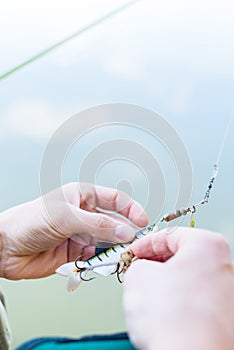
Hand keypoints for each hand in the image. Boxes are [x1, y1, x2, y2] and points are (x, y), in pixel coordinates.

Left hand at [0, 182, 147, 279]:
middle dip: (125, 232)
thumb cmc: (29, 221)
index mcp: (82, 196)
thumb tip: (126, 231)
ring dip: (115, 248)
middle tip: (134, 243)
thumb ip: (99, 225)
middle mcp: (84, 214)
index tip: (143, 221)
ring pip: (107, 240)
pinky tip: (103, 261)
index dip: (131, 209)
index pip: (115, 199)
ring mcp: (81, 233)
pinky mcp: (76, 252)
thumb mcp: (67, 217)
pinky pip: (96, 255)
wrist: (6, 247)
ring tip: (121, 253)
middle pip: (114, 222)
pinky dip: (102, 259)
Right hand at [123, 227, 233, 349]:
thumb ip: (138, 264)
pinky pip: (194, 299)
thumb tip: (140, 268)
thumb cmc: (175, 320)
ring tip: (147, 295)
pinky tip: (162, 313)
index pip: (168, 235)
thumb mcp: (138, 276)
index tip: (132, 254)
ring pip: (187, 278)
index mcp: (208, 245)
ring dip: (164, 283)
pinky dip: (177, 301)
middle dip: (154, 264)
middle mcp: (224, 266)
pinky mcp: (224, 316)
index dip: (143, 244)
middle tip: (136, 271)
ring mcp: (227, 293)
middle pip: (180, 256)